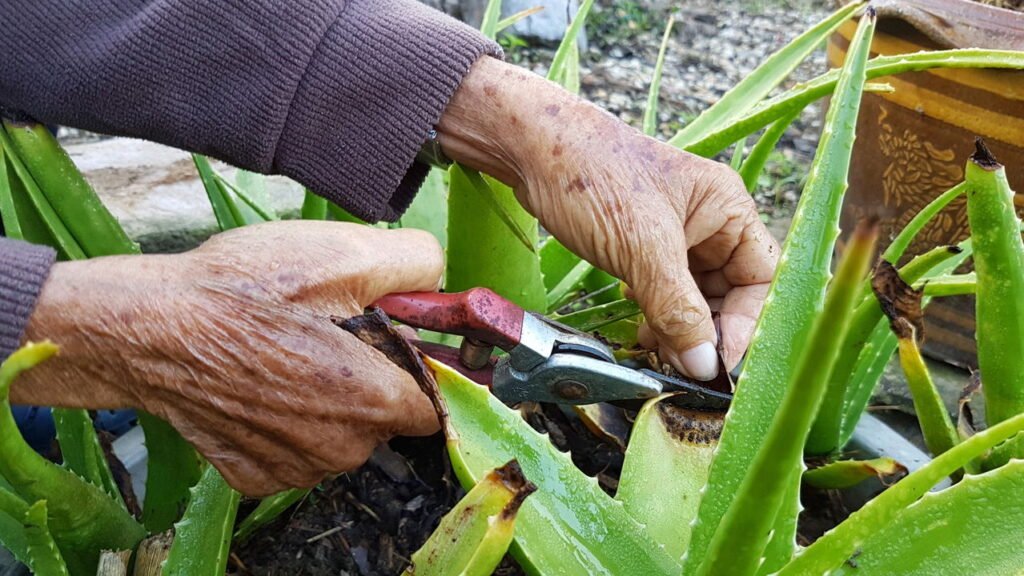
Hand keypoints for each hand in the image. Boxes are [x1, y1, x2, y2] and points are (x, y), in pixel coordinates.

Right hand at [13, 221, 443, 495]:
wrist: (146, 328)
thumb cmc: (245, 289)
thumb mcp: (343, 251)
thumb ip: (416, 264)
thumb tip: (439, 281)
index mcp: (376, 401)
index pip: (434, 398)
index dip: (416, 363)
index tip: (389, 338)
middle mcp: (344, 450)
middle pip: (386, 417)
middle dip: (368, 380)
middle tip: (325, 335)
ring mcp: (296, 470)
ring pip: (339, 436)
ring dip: (326, 403)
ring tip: (284, 354)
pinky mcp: (254, 477)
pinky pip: (292, 450)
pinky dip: (283, 422)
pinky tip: (256, 383)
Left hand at [438, 57, 778, 379]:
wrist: (530, 149)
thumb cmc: (593, 180)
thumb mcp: (642, 248)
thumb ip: (678, 308)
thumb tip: (705, 366)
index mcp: (727, 209)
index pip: (761, 279)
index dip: (747, 326)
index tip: (720, 366)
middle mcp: (710, 221)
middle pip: (731, 293)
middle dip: (710, 333)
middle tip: (685, 370)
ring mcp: (676, 234)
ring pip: (696, 297)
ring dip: (682, 330)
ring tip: (659, 355)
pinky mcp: (643, 245)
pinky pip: (665, 291)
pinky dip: (658, 317)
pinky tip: (642, 334)